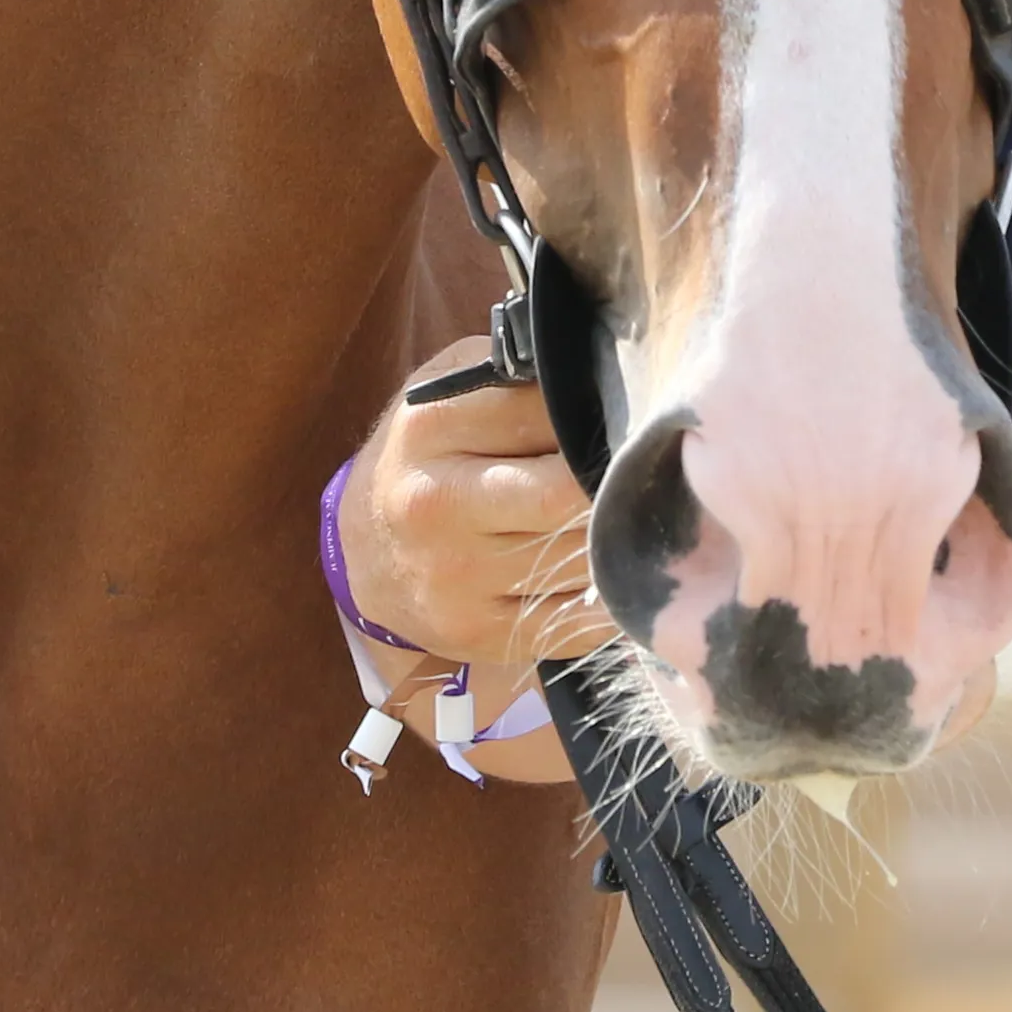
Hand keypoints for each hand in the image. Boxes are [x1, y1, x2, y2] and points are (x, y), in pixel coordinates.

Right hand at [338, 341, 609, 686]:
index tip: (625, 417)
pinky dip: (610, 596)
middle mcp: (439, 506)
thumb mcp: (451, 392)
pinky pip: (579, 621)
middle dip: (615, 484)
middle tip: (648, 473)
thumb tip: (609, 378)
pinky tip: (612, 570)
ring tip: (634, 517)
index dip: (599, 415)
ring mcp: (458, 579)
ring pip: (582, 560)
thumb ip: (518, 378)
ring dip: (619, 539)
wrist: (363, 551)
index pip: (548, 414)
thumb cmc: (429, 457)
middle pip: (566, 496)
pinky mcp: (481, 634)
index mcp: (432, 428)